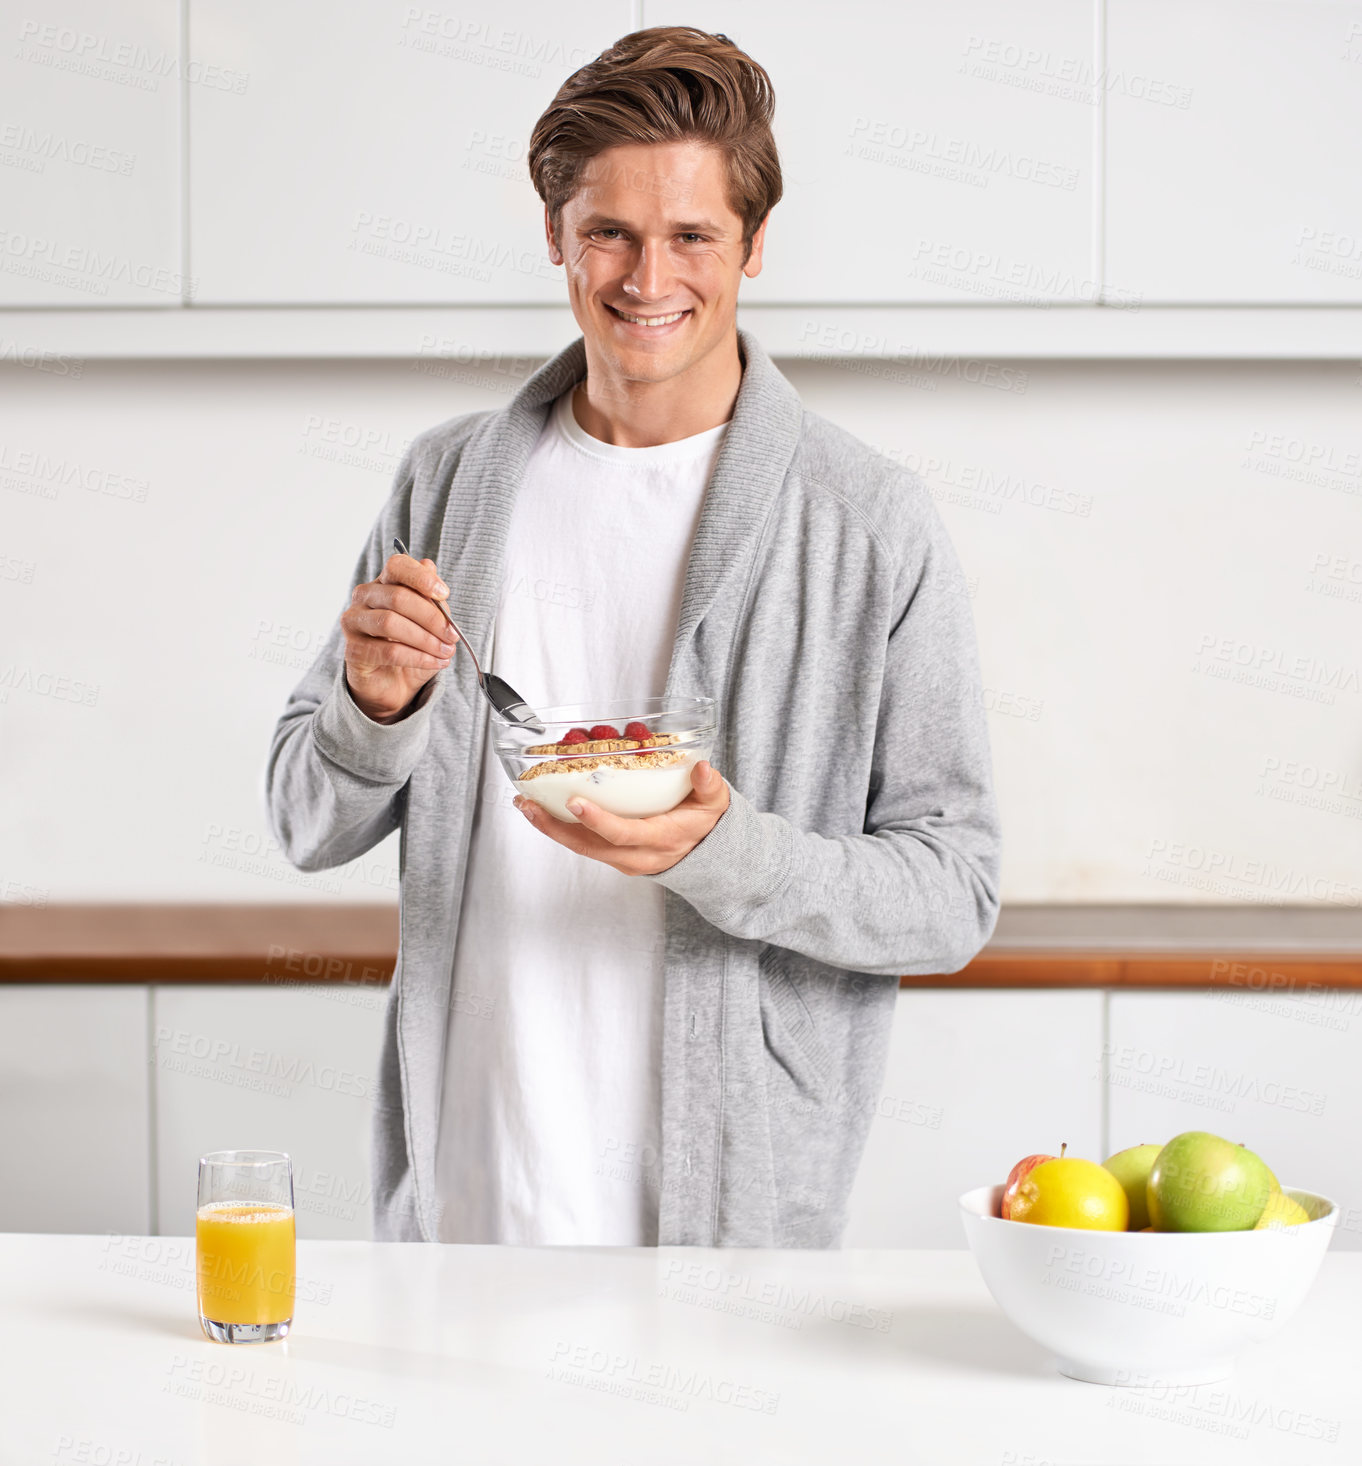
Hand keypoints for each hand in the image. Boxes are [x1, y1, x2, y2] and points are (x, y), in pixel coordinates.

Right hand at [341, 553, 457, 721]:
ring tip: (446, 651)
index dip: (421, 577)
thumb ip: (431, 599)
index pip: (397, 566)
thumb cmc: (412, 646)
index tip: (445, 594)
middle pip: (398, 597)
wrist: (394, 683)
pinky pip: (389, 651)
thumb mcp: (430, 622)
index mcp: (384, 583)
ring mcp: (354, 622)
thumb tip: (431, 568)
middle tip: (453, 634)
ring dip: (426, 639)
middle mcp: (364, 597)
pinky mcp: (353, 650)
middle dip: (432, 618)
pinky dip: (418, 658)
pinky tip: (436, 662)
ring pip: (391, 623)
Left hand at [513, 761, 729, 874]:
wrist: (708, 858)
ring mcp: (624, 860)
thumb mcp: (715, 804)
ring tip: (526, 805)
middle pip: (590, 846)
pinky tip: (543, 811)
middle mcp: (638, 855)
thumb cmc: (707, 824)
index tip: (575, 801)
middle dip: (555, 827)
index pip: (624, 834)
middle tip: (530, 805)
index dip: (598, 820)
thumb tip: (702, 768)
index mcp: (661, 839)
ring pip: (581, 848)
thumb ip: (710, 786)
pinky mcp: (614, 857)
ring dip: (551, 828)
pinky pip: (584, 846)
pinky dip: (561, 829)